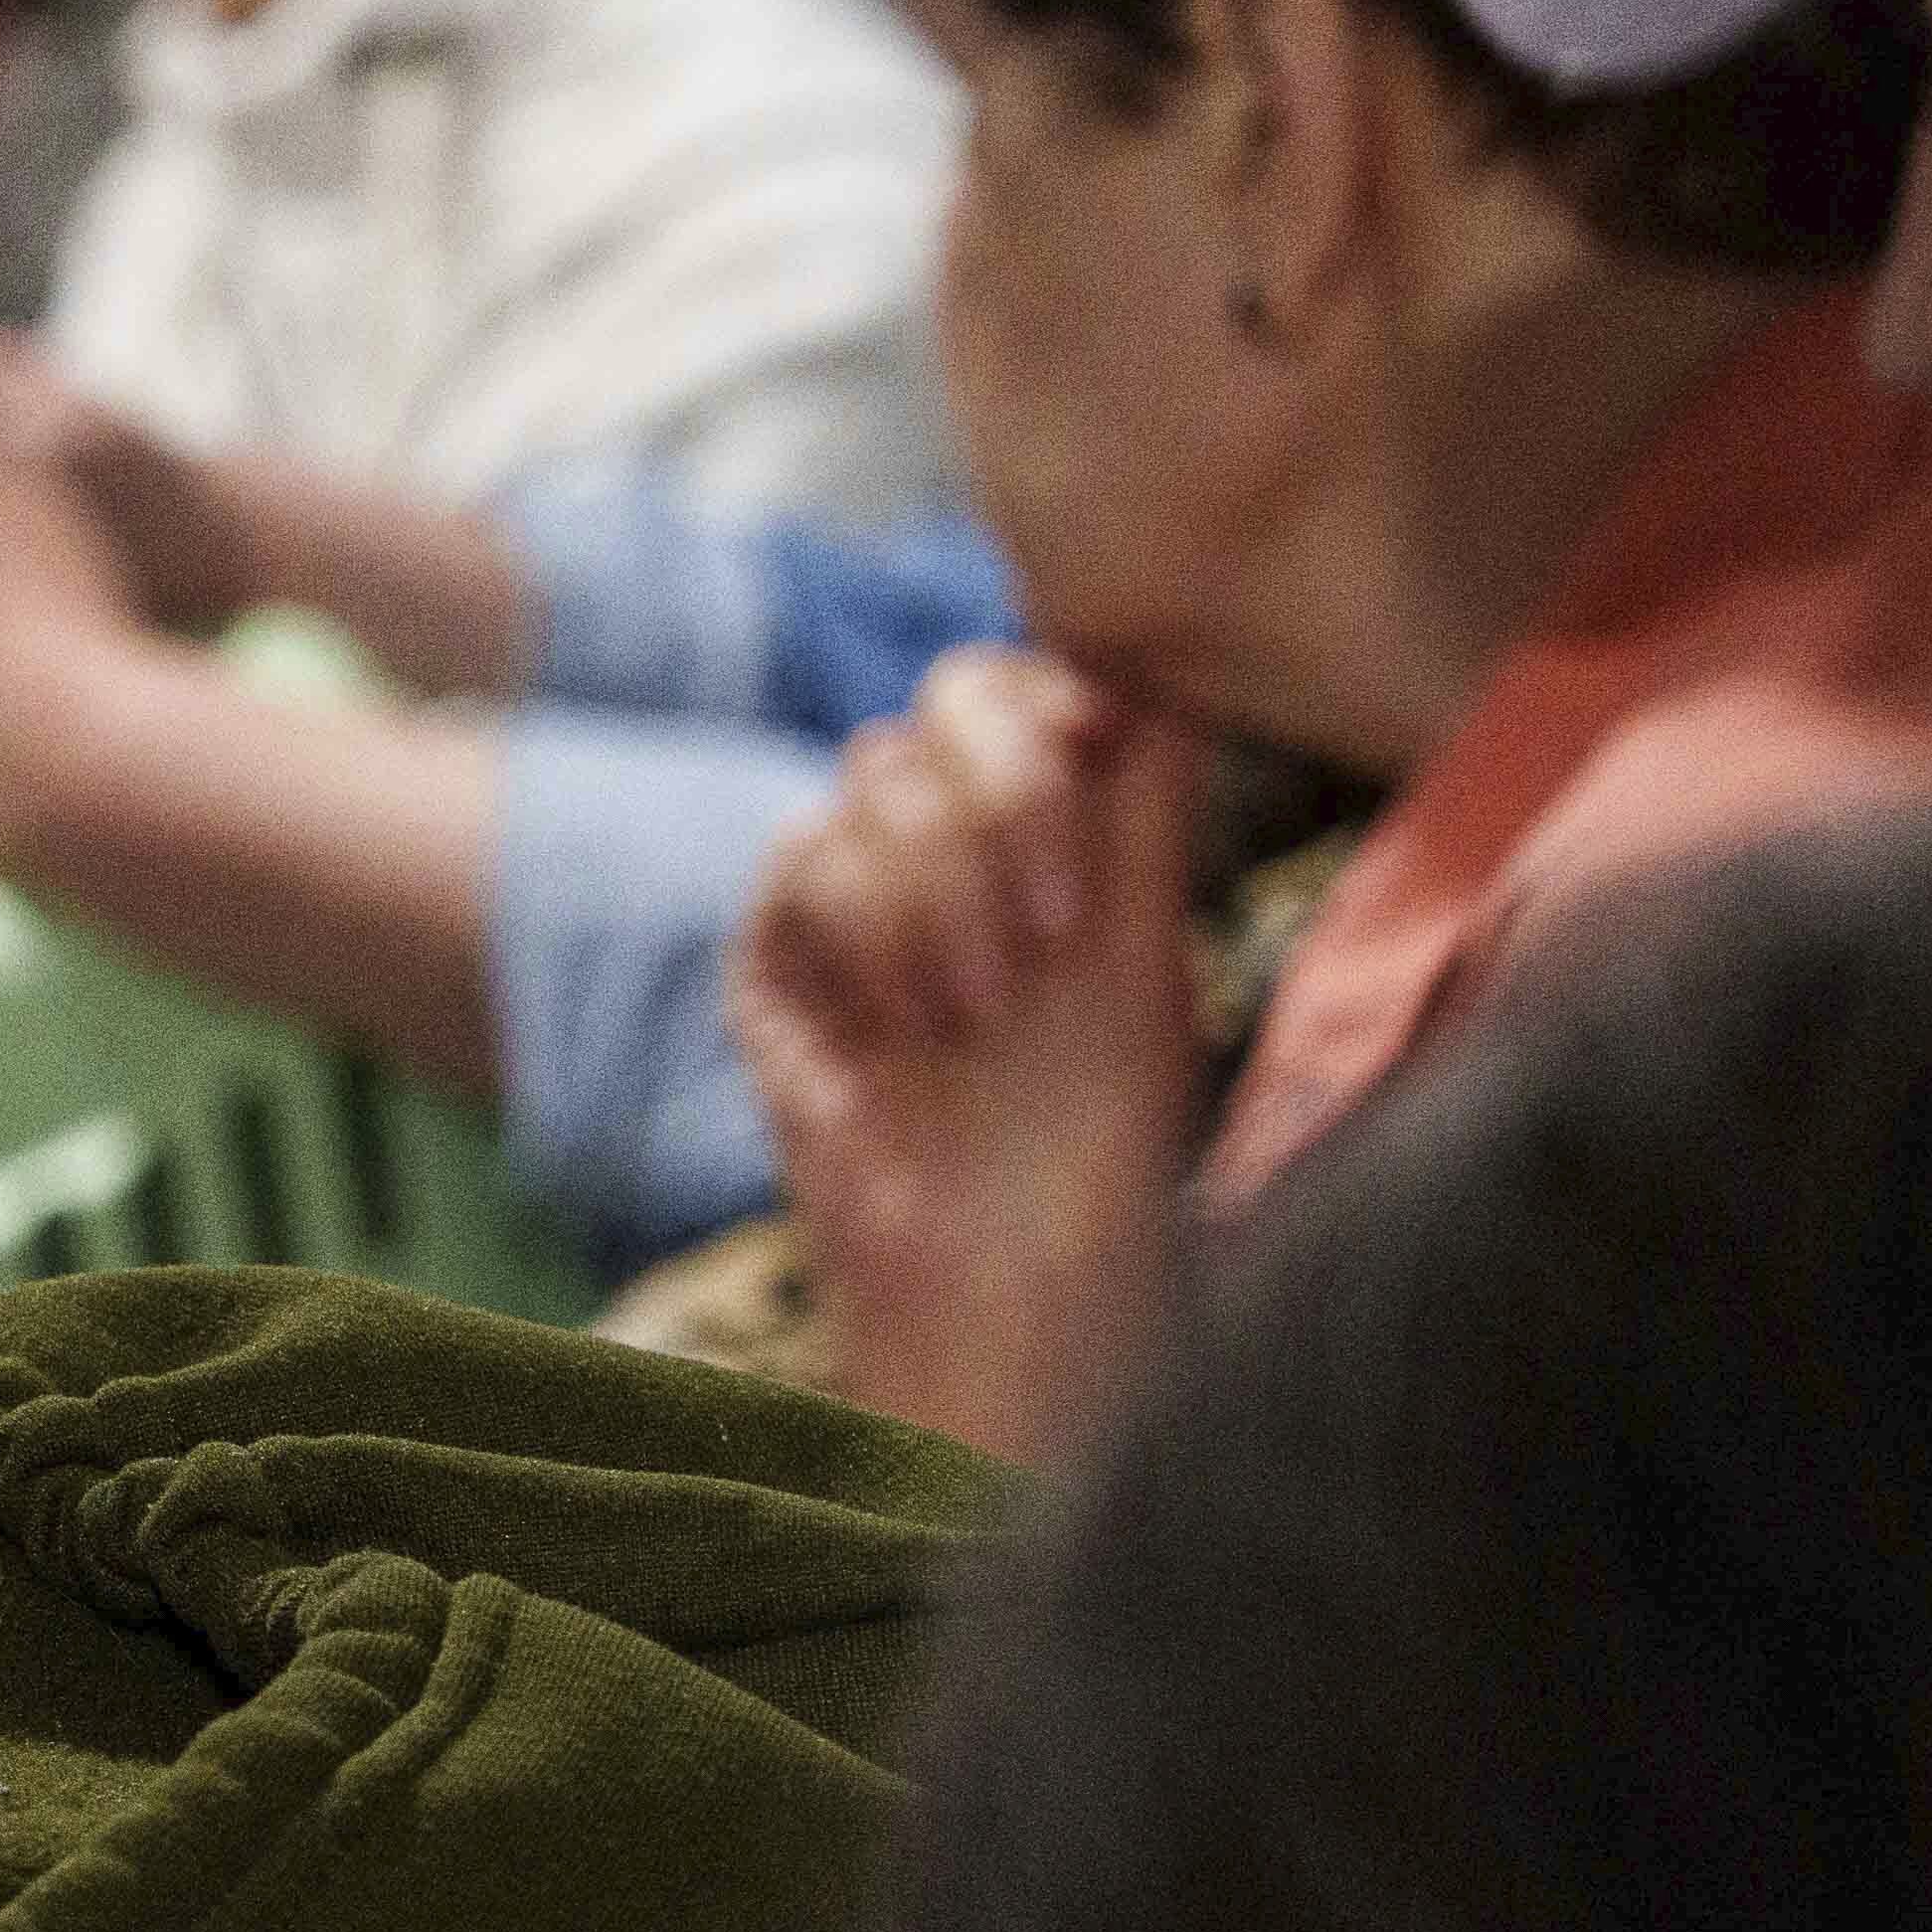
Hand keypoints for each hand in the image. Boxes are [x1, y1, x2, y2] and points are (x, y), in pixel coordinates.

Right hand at [728, 648, 1207, 1461]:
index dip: (1056, 697)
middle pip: (944, 696)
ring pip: (873, 776)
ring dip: (949, 896)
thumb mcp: (1149, 954)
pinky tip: (912, 1029)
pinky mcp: (774, 949)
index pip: (1025, 682)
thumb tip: (1158, 659)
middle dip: (1010, 794)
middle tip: (1062, 925)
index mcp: (1052, 831)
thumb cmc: (1096, 1141)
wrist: (998, 1273)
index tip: (1105, 753)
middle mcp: (950, 843)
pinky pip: (803, 857)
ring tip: (987, 1016)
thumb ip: (1147, 804)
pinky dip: (875, 936)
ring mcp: (853, 889)